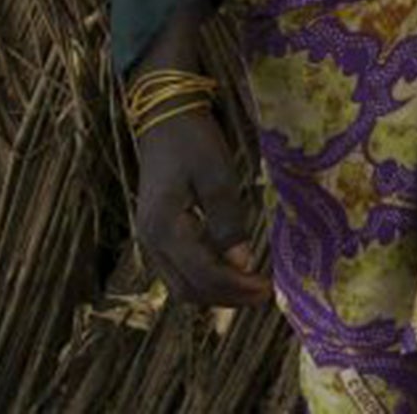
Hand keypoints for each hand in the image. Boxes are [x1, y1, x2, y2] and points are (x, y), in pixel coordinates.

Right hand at [133, 106, 270, 308]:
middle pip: (187, 289)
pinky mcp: (156, 234)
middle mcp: (150, 241)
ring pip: (180, 284)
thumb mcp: (217, 175)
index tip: (266, 291)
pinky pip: (178, 269)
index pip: (202, 275)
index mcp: (164, 228)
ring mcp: (150, 240)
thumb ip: (228, 221)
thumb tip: (242, 263)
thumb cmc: (193, 141)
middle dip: (226, 298)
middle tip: (263, 296)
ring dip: (215, 293)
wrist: (163, 118)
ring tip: (250, 289)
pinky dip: (204, 278)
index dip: (235, 288)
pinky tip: (230, 271)